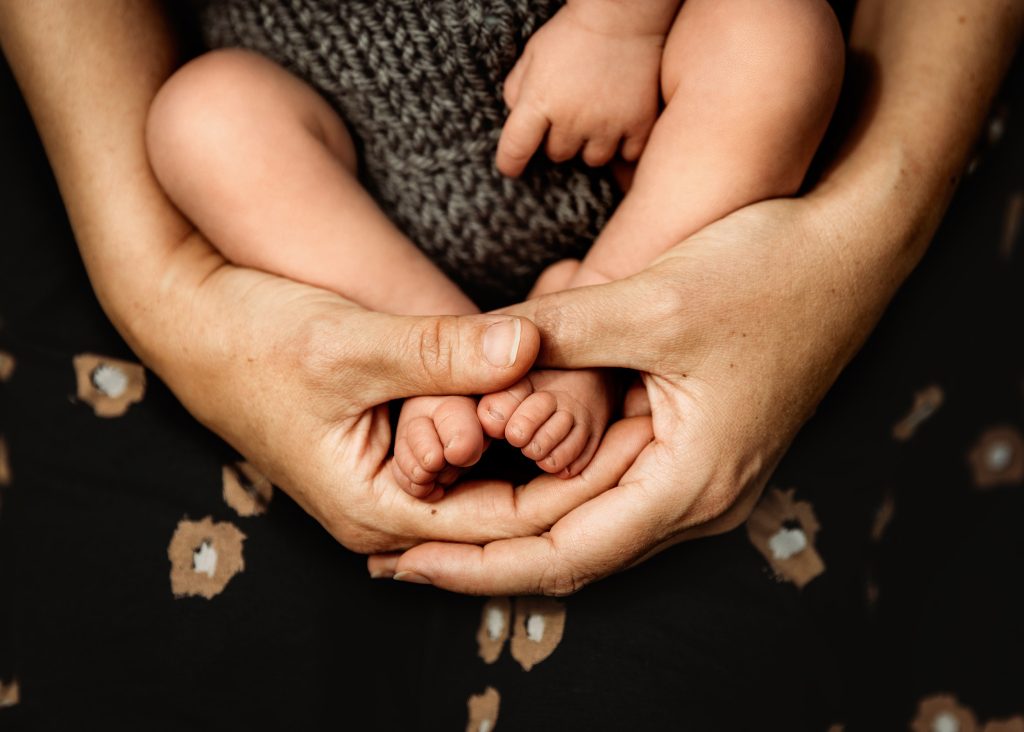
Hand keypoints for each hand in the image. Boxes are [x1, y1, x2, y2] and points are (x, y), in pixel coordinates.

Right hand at [141, 237, 652, 553]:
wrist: (194, 320)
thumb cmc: (256, 337)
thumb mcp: (349, 344)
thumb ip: (440, 351)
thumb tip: (530, 345)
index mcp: (382, 510)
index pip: (511, 521)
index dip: (581, 482)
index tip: (641, 439)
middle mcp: (394, 512)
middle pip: (513, 510)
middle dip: (579, 473)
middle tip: (651, 424)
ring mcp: (396, 483)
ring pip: (499, 482)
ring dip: (554, 452)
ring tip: (623, 409)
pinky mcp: (399, 448)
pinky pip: (479, 454)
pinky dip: (521, 428)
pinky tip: (565, 397)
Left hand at [370, 195, 901, 592]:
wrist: (853, 248)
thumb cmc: (767, 272)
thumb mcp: (652, 300)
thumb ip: (558, 333)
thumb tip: (474, 356)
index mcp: (691, 482)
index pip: (564, 556)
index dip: (477, 566)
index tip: (404, 562)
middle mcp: (699, 497)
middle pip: (574, 554)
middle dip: (483, 558)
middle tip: (398, 554)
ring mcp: (703, 475)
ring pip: (592, 525)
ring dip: (515, 528)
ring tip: (436, 525)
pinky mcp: (699, 444)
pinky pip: (614, 489)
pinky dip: (554, 491)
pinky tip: (509, 474)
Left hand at [495, 3, 663, 175]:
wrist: (623, 15)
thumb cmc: (572, 33)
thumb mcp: (532, 54)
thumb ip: (516, 89)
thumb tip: (514, 120)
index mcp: (539, 100)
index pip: (516, 148)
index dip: (510, 163)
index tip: (511, 169)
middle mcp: (571, 118)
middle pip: (558, 155)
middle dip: (559, 139)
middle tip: (570, 113)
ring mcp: (607, 123)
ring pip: (592, 159)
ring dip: (591, 145)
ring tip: (596, 118)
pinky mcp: (638, 123)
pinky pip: (627, 155)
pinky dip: (624, 145)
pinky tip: (620, 124)